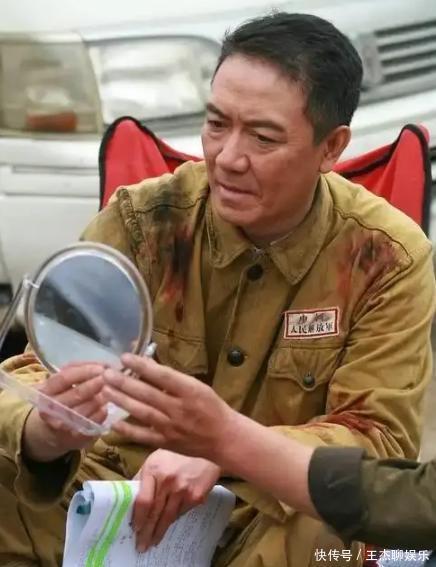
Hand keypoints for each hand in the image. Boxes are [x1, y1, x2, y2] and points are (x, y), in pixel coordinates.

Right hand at [23, 363, 106, 461]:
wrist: (54, 431)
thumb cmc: (64, 397)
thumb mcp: (66, 381)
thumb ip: (81, 369)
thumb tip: (104, 365)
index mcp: (46, 391)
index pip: (65, 378)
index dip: (84, 372)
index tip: (102, 368)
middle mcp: (50, 409)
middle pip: (76, 394)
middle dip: (95, 384)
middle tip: (110, 378)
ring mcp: (62, 425)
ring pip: (85, 409)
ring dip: (101, 398)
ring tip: (112, 390)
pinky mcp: (74, 438)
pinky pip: (92, 423)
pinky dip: (101, 413)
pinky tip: (107, 407)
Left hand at [102, 354, 236, 461]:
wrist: (224, 438)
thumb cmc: (211, 407)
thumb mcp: (197, 387)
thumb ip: (173, 379)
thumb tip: (146, 366)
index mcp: (190, 391)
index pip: (163, 376)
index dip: (142, 366)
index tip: (125, 357)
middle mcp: (179, 409)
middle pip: (147, 394)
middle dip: (124, 382)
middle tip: (106, 373)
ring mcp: (171, 428)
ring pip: (142, 412)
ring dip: (122, 401)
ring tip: (105, 390)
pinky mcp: (166, 443)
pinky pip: (143, 436)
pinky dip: (127, 429)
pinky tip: (113, 421)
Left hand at [133, 449, 219, 550]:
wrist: (207, 449)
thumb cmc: (177, 453)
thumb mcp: (156, 458)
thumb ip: (143, 476)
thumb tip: (130, 495)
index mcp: (154, 470)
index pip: (143, 501)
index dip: (138, 518)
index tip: (135, 529)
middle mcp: (168, 481)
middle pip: (155, 513)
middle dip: (147, 532)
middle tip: (141, 546)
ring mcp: (183, 490)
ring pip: (169, 517)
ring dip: (160, 531)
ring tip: (153, 542)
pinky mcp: (196, 496)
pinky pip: (182, 513)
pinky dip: (174, 519)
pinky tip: (169, 524)